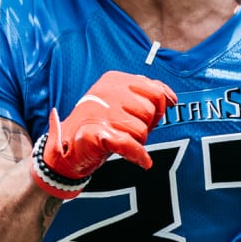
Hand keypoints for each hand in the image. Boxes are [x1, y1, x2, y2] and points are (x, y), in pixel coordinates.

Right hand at [31, 71, 175, 198]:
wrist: (68, 146)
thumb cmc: (102, 123)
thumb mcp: (124, 101)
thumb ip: (149, 93)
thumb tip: (172, 98)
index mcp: (115, 80)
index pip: (156, 91)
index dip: (157, 110)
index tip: (147, 118)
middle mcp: (107, 92)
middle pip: (150, 112)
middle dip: (146, 126)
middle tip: (128, 131)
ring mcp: (100, 112)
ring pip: (142, 131)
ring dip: (137, 141)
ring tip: (118, 139)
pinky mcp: (97, 134)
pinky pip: (129, 144)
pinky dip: (138, 155)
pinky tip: (143, 161)